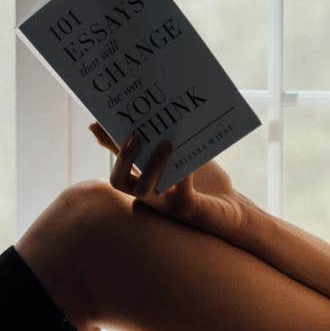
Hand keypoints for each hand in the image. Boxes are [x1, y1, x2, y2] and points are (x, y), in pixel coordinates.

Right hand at [90, 122, 248, 239]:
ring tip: (167, 142)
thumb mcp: (178, 157)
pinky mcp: (187, 211)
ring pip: (145, 190)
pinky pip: (181, 195)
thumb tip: (129, 120)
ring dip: (152, 165)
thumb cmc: (202, 182)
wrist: (231, 209)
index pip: (118, 162)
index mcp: (143, 180)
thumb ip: (156, 144)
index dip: (109, 144)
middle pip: (119, 182)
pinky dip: (184, 177)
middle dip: (123, 158)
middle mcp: (148, 195)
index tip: (98, 122)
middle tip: (136, 135)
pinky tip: (190, 163)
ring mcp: (165, 206)